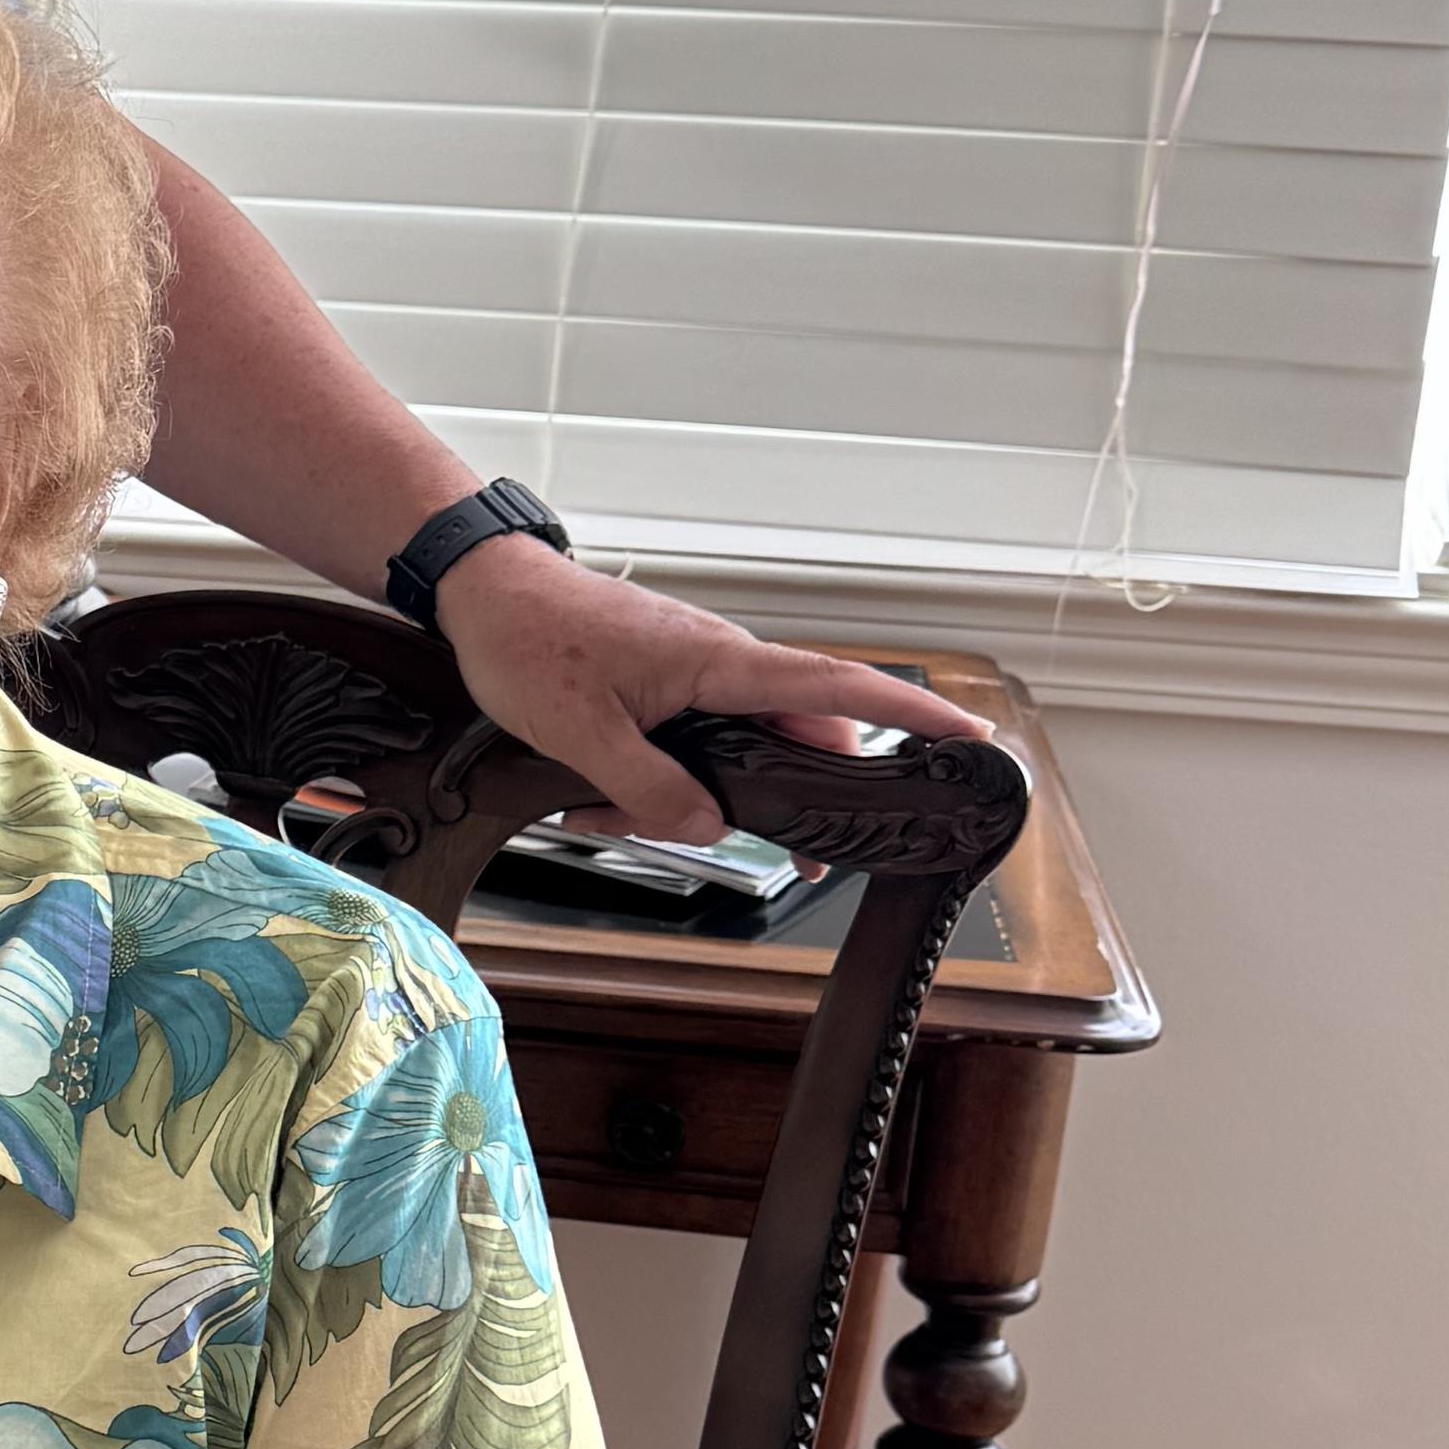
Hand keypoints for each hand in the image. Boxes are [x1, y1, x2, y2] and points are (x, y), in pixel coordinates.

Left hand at [430, 536, 970, 845]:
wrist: (480, 590)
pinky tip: (599, 801)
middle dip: (785, 800)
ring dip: (692, 797)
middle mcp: (719, 664)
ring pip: (731, 751)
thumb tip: (711, 825)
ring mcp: (693, 674)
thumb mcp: (583, 734)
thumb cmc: (528, 637)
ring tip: (611, 814)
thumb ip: (652, 789)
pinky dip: (656, 780)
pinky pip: (688, 743)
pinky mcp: (662, 685)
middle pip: (792, 740)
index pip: (837, 689)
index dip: (909, 713)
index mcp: (719, 663)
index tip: (969, 734)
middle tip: (790, 858)